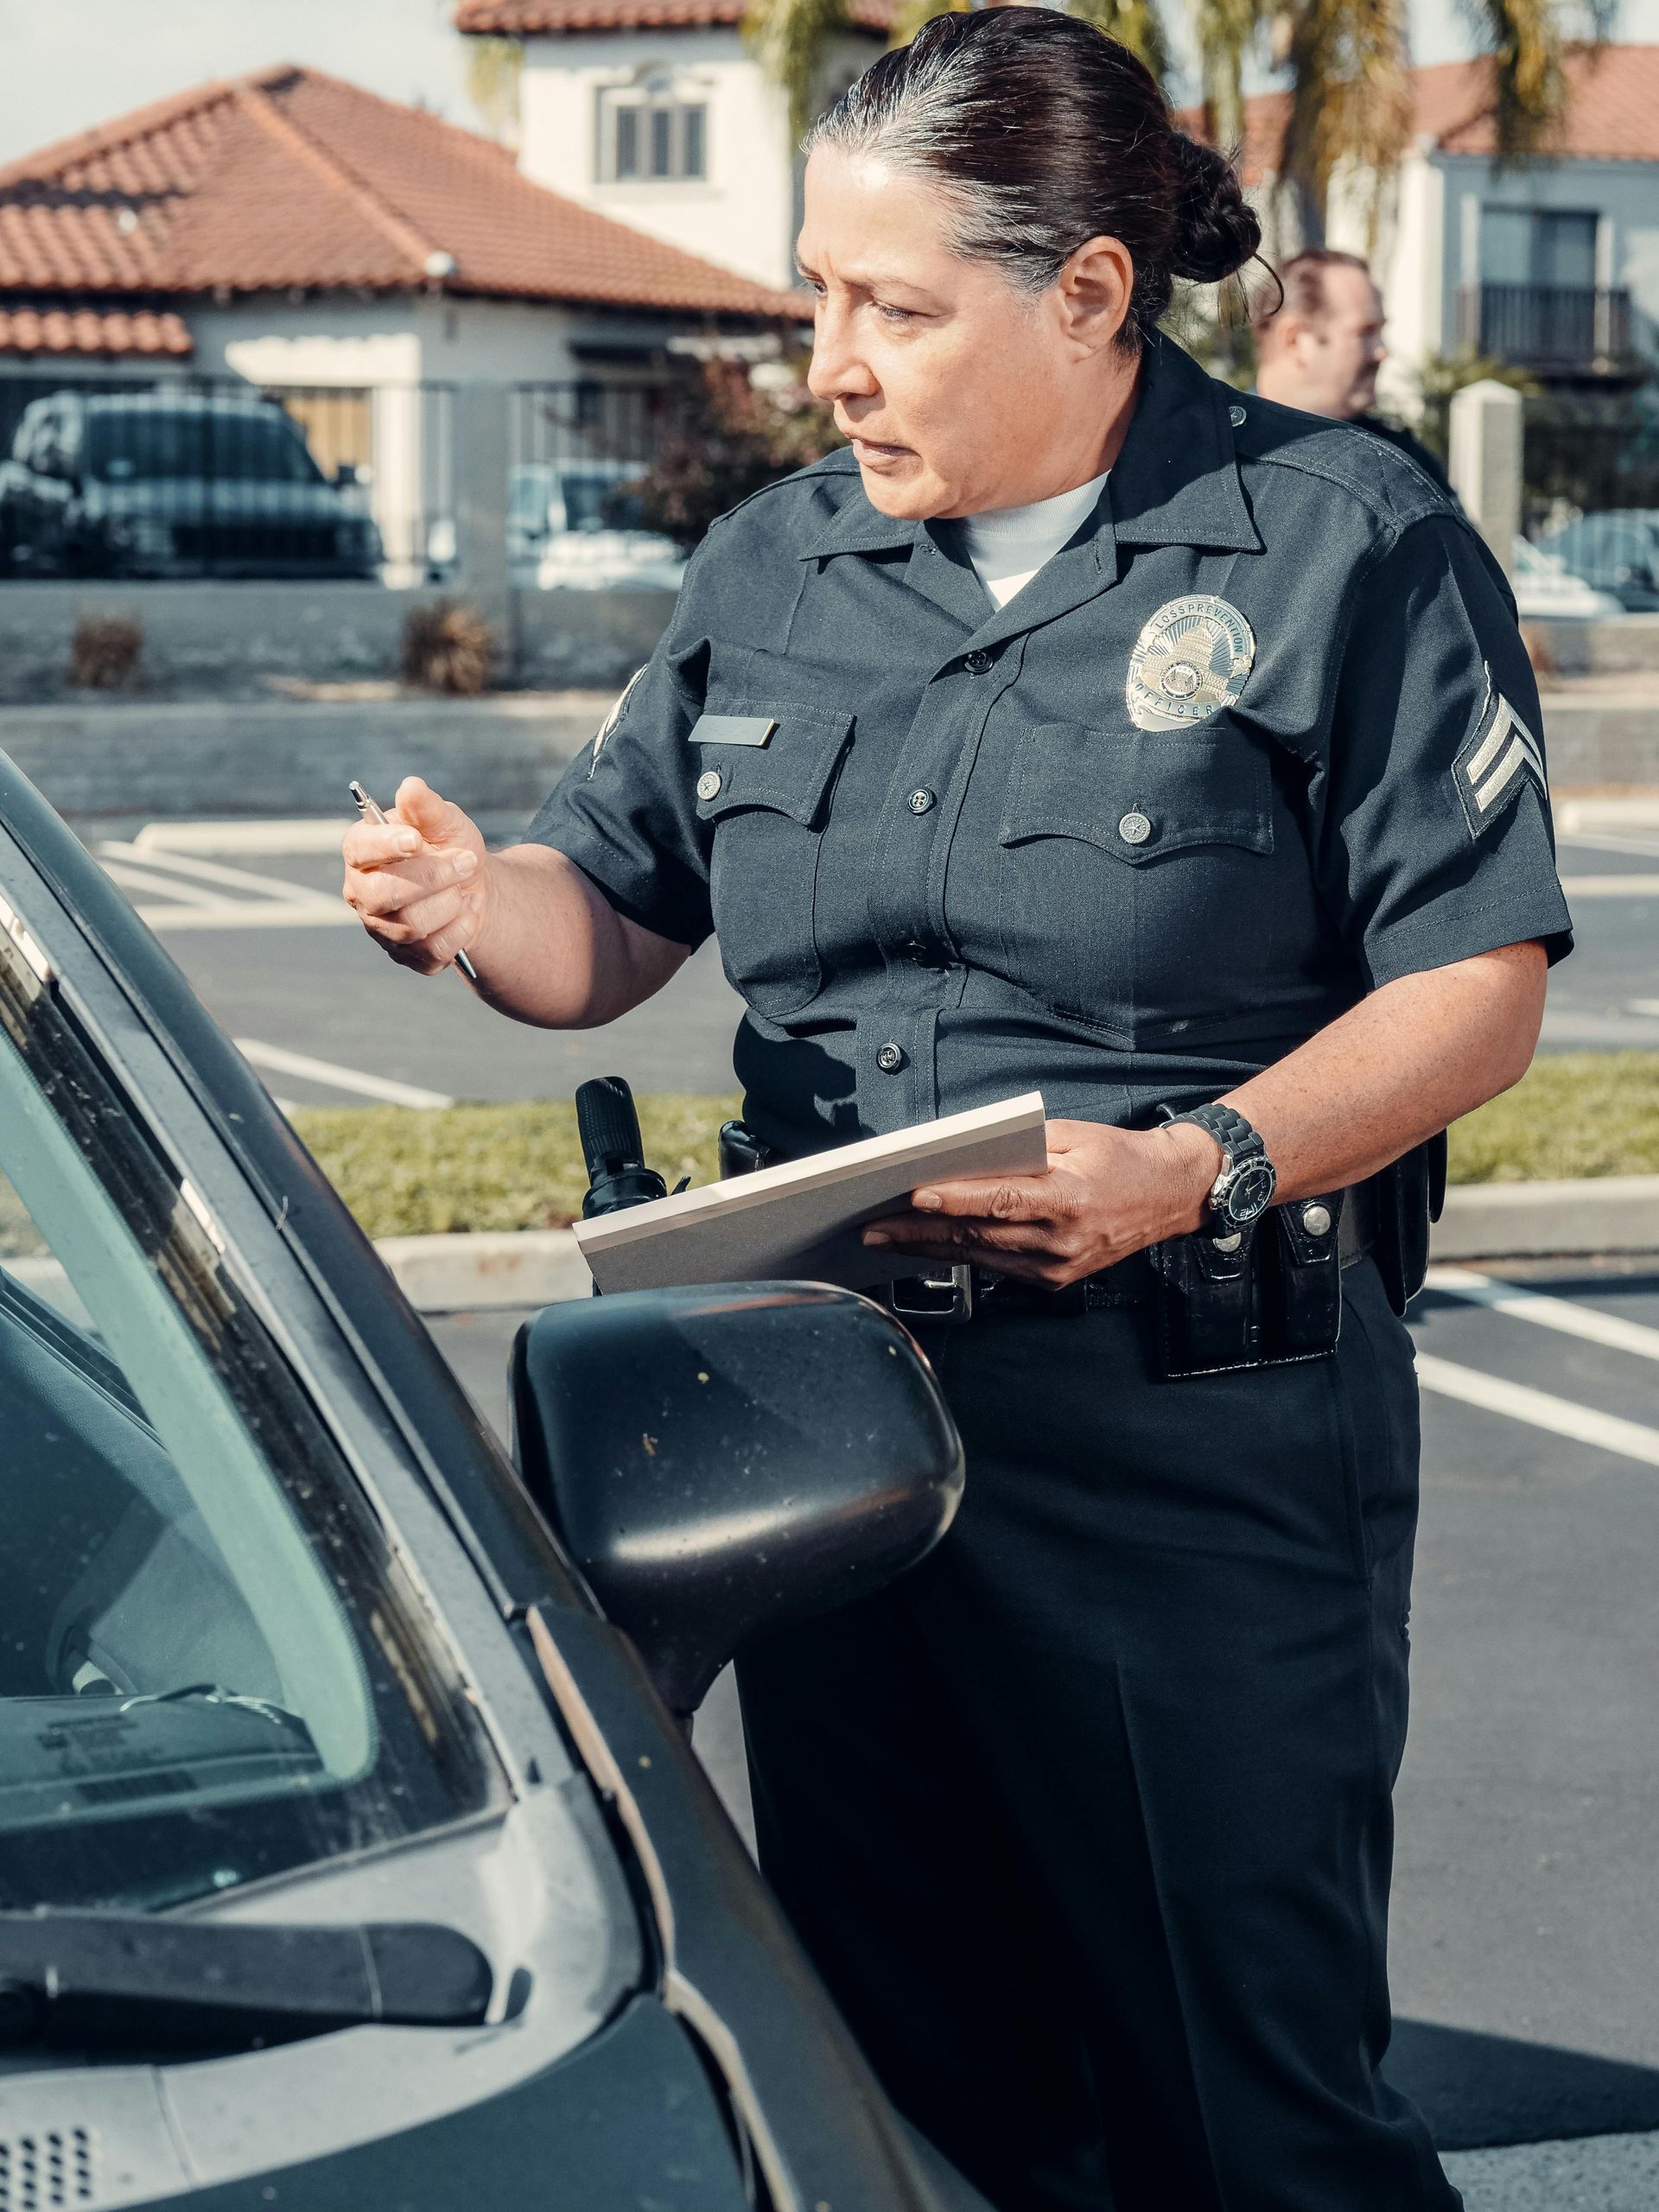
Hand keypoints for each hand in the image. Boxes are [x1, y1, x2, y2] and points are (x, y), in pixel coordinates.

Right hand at [341, 777, 489, 976]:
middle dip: (434, 877)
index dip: (385, 846)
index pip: (359, 849)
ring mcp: (380, 927)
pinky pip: (433, 951)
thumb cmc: (449, 846)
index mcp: (362, 851)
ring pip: (411, 925)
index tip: (416, 840)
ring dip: (451, 902)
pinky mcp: (405, 955)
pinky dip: (460, 929)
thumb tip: (411, 787)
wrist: (473, 887)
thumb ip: (427, 807)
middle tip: (467, 861)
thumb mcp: (445, 821)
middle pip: (384, 894)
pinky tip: (466, 913)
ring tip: (463, 887)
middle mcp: (362, 891)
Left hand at [862, 1117, 1223, 1287]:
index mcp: (1070, 1200)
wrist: (1170, 1196)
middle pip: (977, 1236)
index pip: (1001, 1203)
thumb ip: (1020, 1151)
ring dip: (928, 1247)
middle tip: (873, 1227)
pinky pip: (996, 1267)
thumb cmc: (1121, 1159)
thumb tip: (963, 1158)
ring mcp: (1056, 1268)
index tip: (914, 1195)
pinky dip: (959, 1254)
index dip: (954, 1201)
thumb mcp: (1074, 1138)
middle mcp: (1061, 1241)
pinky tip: (927, 1245)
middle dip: (919, 1231)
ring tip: (886, 1237)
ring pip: (979, 1257)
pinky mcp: (1053, 1281)